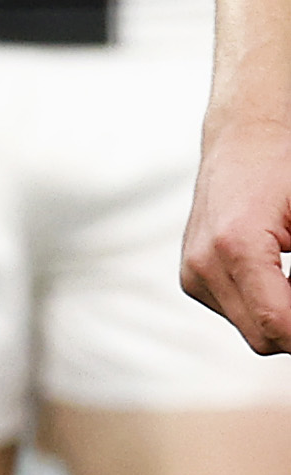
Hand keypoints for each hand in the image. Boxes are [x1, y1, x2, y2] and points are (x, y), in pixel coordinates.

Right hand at [187, 97, 290, 354]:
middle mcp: (203, 265)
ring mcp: (193, 273)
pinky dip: (267, 307)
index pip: (277, 323)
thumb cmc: (286, 166)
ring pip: (252, 330)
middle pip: (264, 336)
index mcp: (234, 246)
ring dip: (283, 318)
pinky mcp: (192, 276)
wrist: (244, 138)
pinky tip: (283, 279)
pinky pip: (238, 313)